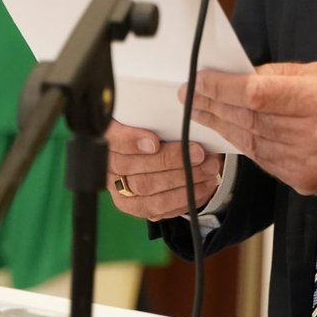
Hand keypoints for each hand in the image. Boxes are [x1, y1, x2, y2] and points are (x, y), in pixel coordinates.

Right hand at [105, 120, 224, 220]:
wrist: (153, 155)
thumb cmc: (154, 131)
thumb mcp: (150, 117)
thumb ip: (155, 116)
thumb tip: (177, 108)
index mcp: (107, 140)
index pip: (112, 140)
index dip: (131, 141)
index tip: (155, 142)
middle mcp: (109, 169)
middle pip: (134, 167)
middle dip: (171, 160)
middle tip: (199, 153)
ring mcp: (121, 192)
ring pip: (148, 189)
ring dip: (184, 179)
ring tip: (209, 169)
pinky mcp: (137, 207)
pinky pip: (159, 208)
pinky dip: (186, 197)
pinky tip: (204, 185)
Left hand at [186, 62, 316, 196]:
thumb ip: (284, 76)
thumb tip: (242, 76)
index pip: (256, 93)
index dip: (221, 87)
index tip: (200, 81)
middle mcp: (315, 134)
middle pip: (248, 119)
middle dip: (214, 105)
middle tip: (191, 95)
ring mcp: (309, 163)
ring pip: (251, 143)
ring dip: (224, 126)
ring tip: (205, 112)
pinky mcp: (306, 182)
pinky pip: (264, 162)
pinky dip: (245, 146)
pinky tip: (232, 132)